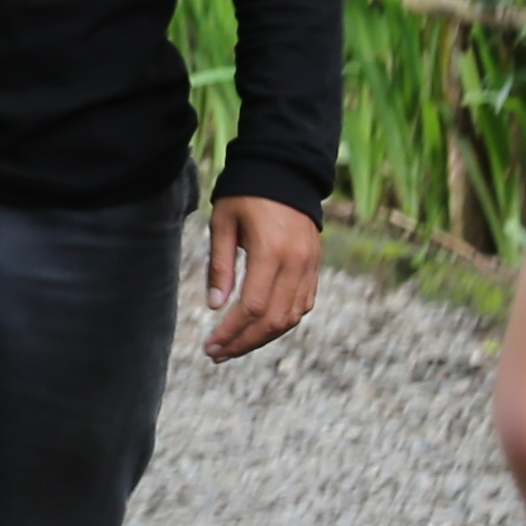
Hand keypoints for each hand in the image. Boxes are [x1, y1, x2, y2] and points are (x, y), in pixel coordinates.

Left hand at [202, 195, 318, 361]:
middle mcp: (296, 262)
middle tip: (217, 354)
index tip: (210, 345)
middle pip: (273, 320)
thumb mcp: (224, 224)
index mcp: (271, 251)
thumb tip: (215, 307)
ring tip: (234, 346)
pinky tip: (259, 328)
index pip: (252, 307)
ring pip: (290, 317)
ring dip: (262, 337)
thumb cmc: (246, 195)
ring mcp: (310, 266)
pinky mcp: (315, 266)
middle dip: (244, 342)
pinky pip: (303, 305)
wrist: (285, 171)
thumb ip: (220, 266)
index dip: (231, 332)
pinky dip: (282, 321)